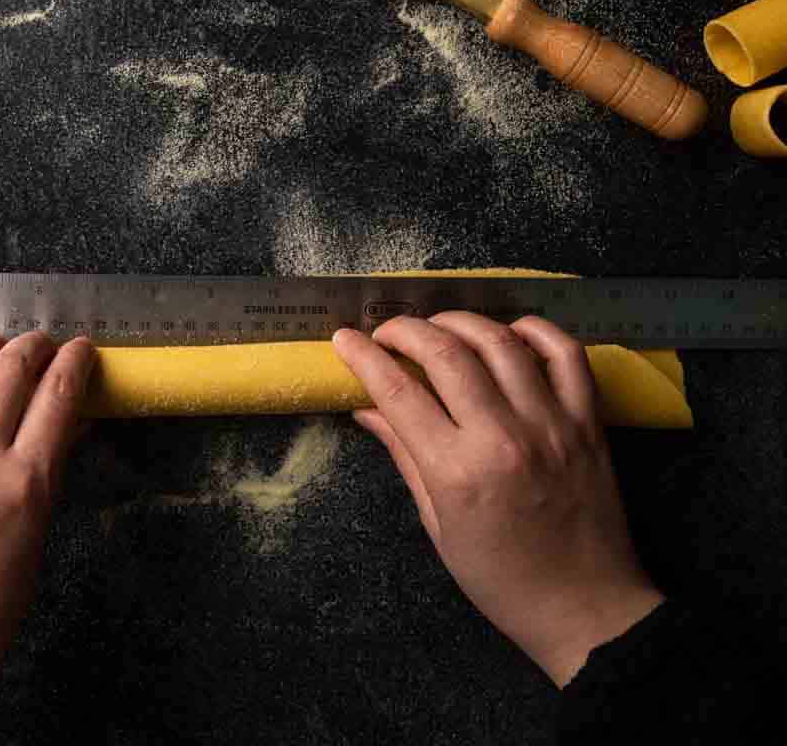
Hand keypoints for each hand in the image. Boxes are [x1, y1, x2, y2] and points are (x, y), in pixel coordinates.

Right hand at [333, 314, 664, 687]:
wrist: (588, 610)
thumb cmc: (501, 578)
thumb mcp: (438, 525)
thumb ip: (405, 456)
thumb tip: (367, 409)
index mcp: (458, 472)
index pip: (399, 392)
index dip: (364, 357)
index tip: (344, 338)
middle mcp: (503, 437)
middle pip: (446, 353)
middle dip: (406, 330)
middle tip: (388, 332)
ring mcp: (551, 424)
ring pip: (500, 341)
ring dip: (460, 322)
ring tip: (439, 328)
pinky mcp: (588, 422)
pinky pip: (565, 353)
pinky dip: (535, 329)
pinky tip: (509, 332)